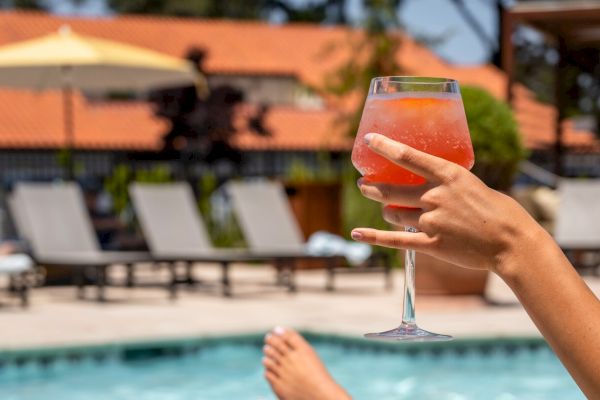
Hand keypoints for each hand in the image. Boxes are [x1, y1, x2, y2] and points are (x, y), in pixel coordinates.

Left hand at [351, 133, 545, 272]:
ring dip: (386, 211)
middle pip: (390, 190)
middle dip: (371, 187)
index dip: (384, 147)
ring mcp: (432, 221)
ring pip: (393, 213)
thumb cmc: (496, 209)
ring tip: (386, 209)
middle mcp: (436, 196)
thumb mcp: (470, 184)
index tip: (368, 141)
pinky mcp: (431, 244)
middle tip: (363, 184)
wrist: (511, 241)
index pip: (408, 156)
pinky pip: (395, 239)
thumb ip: (444, 183)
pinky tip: (357, 233)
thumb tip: (423, 184)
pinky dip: (373, 236)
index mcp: (448, 175)